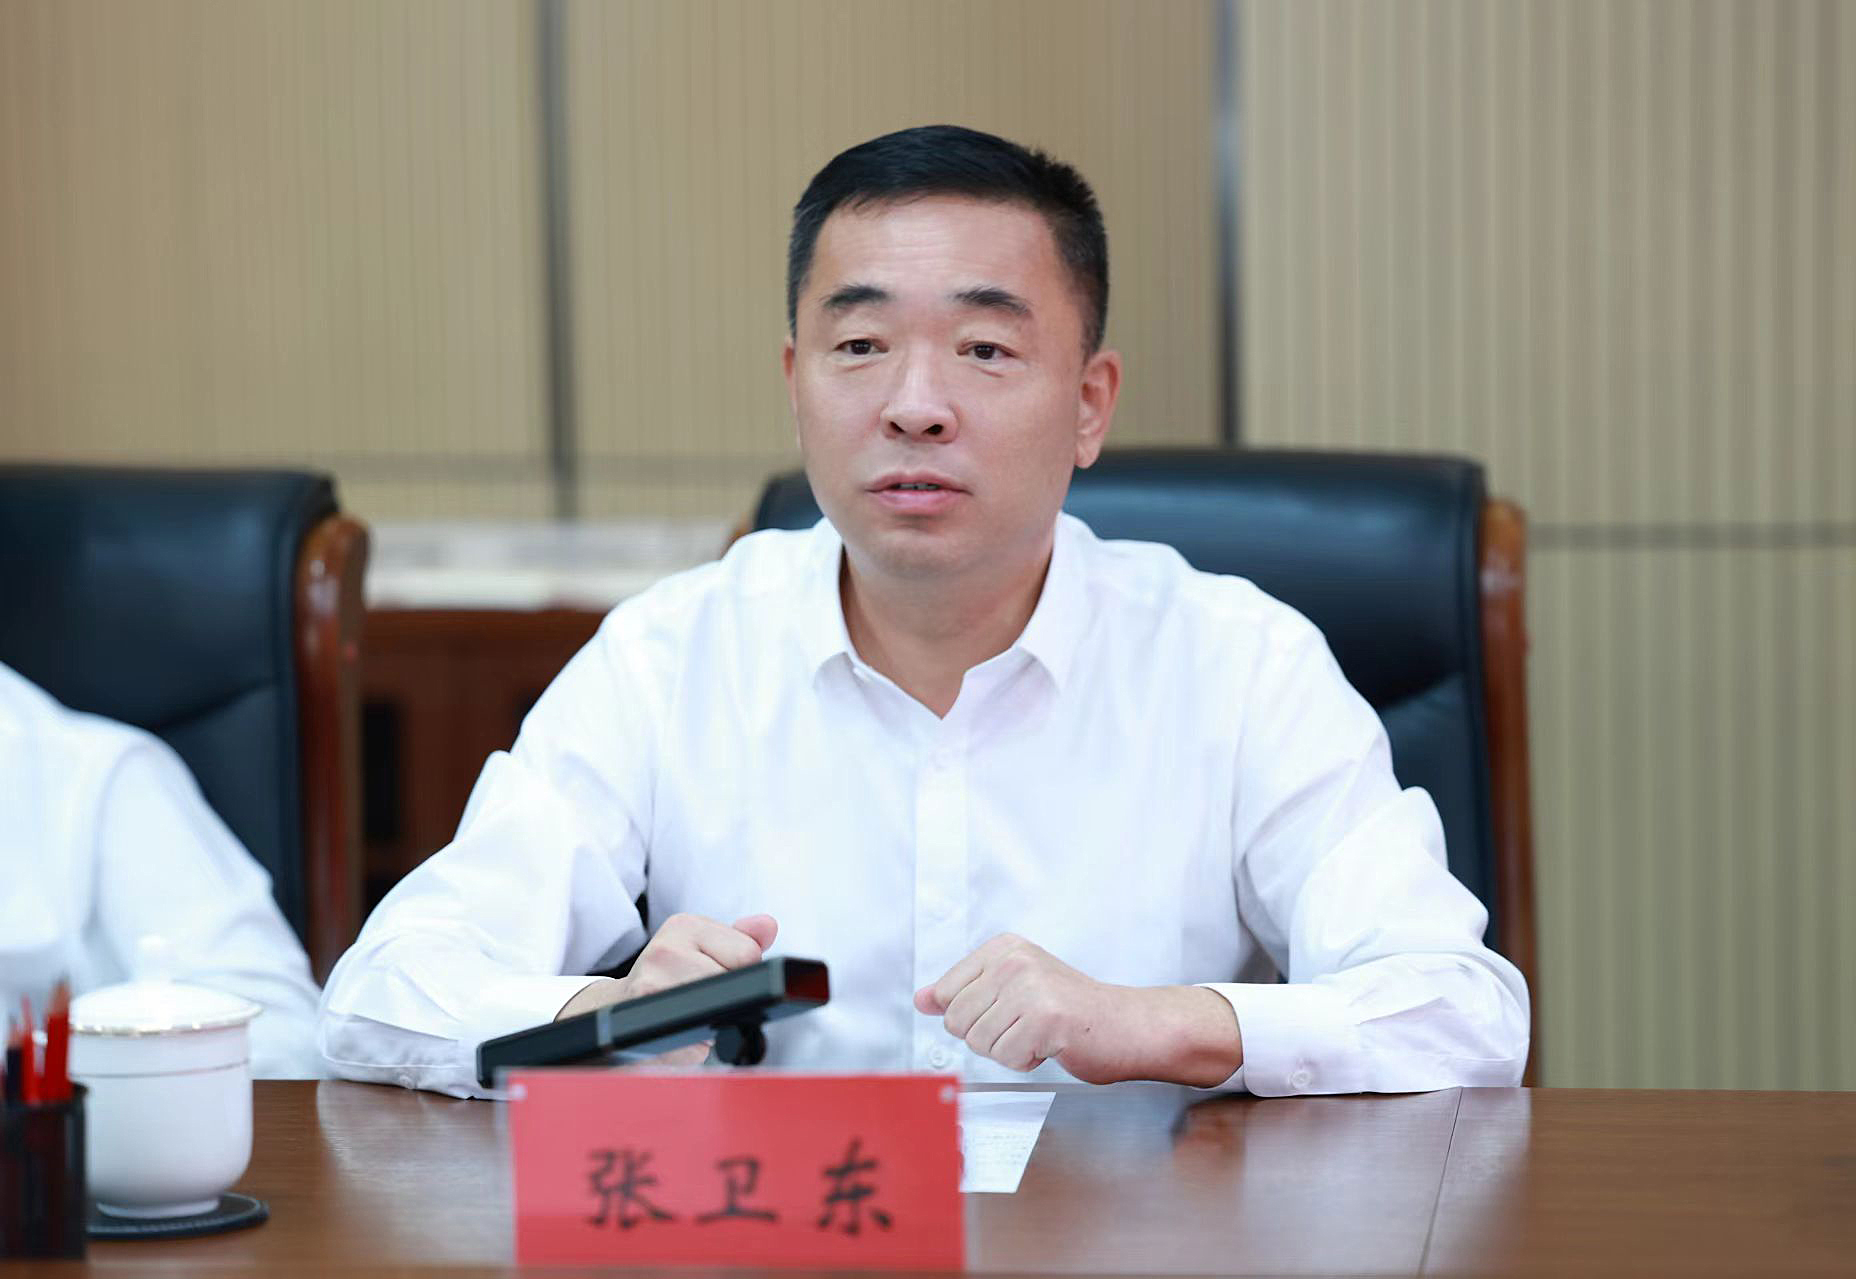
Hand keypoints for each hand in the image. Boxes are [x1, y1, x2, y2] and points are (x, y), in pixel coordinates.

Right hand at [555, 912, 778, 1066]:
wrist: (613, 1008)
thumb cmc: (667, 978)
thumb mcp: (701, 947)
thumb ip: (740, 938)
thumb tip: (768, 926)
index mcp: (684, 926)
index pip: (747, 954)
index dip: (742, 973)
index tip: (717, 975)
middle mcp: (664, 951)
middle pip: (735, 984)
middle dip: (727, 998)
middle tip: (700, 997)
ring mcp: (651, 987)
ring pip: (717, 1013)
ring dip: (711, 1023)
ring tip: (688, 1014)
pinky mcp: (643, 1026)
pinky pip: (695, 1047)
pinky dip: (694, 1049)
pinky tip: (677, 1037)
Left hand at [913, 934, 1242, 1086]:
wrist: (1128, 1025)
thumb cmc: (1072, 1012)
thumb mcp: (1012, 989)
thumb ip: (964, 992)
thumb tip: (921, 1000)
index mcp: (1003, 947)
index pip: (945, 993)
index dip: (971, 1017)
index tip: (1007, 1011)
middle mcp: (1013, 960)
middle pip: (957, 1020)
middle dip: (988, 1037)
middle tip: (1026, 1026)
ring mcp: (1029, 987)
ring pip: (978, 1042)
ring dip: (1008, 1050)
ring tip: (1040, 1034)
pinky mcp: (1044, 1017)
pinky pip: (1006, 1057)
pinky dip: (1026, 1061)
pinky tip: (1051, 1045)